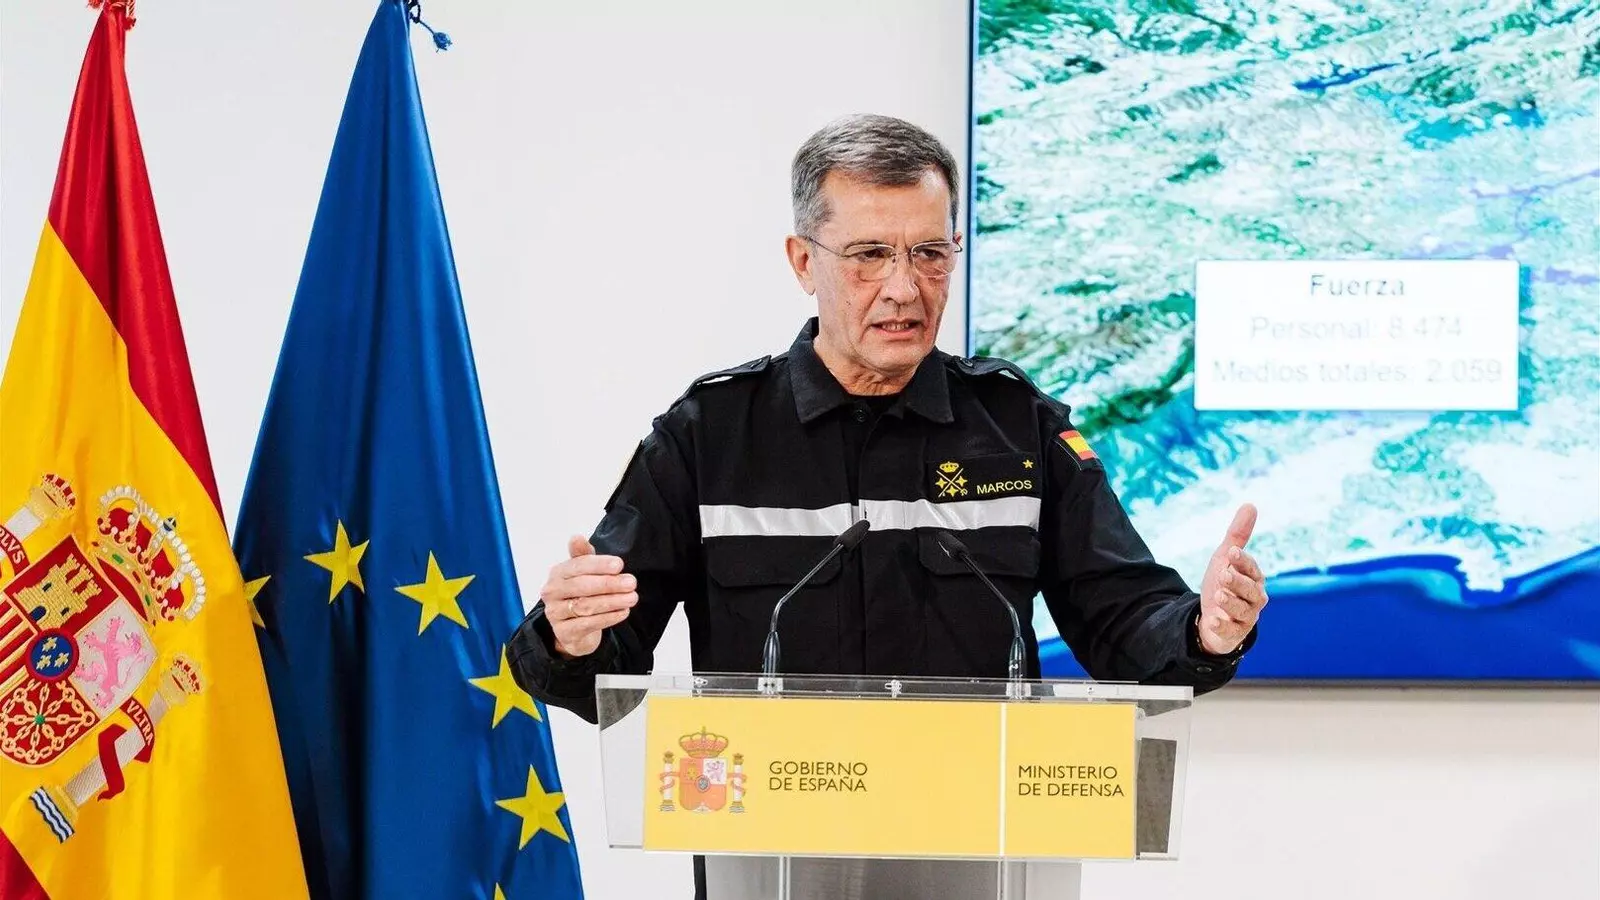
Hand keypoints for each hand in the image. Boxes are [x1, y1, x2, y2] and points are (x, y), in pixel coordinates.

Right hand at [539, 535, 637, 657]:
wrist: (573, 629)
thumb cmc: (581, 594)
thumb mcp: (583, 573)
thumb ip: (583, 555)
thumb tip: (576, 537)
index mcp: (557, 573)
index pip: (579, 565)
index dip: (600, 565)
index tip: (620, 565)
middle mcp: (552, 592)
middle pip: (583, 586)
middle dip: (610, 584)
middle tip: (631, 583)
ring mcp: (555, 613)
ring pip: (586, 606)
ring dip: (613, 601)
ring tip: (632, 598)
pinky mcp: (564, 632)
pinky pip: (588, 624)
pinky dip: (608, 618)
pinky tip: (623, 612)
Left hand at [1197, 503, 1266, 655]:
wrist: (1213, 614)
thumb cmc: (1224, 583)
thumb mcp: (1226, 558)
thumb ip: (1238, 535)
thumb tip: (1250, 505)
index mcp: (1254, 578)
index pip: (1251, 568)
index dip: (1243, 561)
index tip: (1231, 552)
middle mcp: (1255, 598)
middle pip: (1250, 590)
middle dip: (1237, 582)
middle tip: (1223, 574)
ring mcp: (1246, 617)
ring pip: (1243, 610)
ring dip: (1230, 603)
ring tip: (1218, 595)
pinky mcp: (1235, 633)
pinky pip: (1231, 631)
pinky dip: (1222, 626)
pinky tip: (1212, 620)